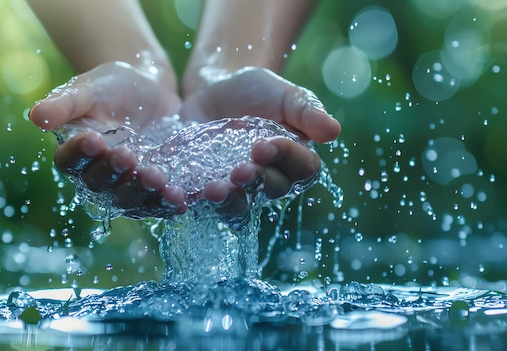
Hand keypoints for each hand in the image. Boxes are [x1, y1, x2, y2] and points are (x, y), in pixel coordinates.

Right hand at [29, 62, 186, 217]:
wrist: (151, 88)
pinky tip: (180, 197)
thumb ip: (65, 102)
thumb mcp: (88, 88)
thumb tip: (36, 116)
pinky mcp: (156, 190)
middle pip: (101, 186)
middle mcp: (99, 177)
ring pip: (131, 200)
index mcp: (76, 154)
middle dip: (115, 173)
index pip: (71, 162)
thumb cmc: (112, 86)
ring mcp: (128, 186)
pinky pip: (160, 203)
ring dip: (143, 192)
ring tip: (157, 177)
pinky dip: (169, 203)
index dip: (81, 154)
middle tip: (128, 156)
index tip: (95, 139)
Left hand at [181, 67, 340, 214]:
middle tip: (240, 170)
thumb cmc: (255, 90)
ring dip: (228, 201)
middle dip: (257, 181)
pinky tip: (182, 194)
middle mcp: (269, 180)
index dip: (286, 160)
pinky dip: (194, 202)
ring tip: (214, 190)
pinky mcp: (205, 189)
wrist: (213, 88)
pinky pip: (202, 204)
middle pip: (270, 192)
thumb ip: (305, 110)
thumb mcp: (282, 93)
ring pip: (238, 207)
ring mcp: (237, 188)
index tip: (265, 143)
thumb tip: (334, 131)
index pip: (302, 169)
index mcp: (294, 159)